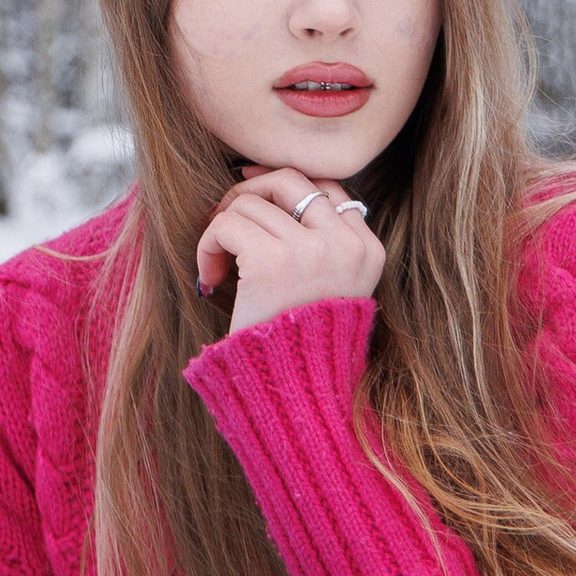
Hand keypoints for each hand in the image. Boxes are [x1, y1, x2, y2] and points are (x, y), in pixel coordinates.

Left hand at [194, 171, 384, 334]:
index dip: (283, 186)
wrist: (296, 395)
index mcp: (367, 250)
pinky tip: (210, 278)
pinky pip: (226, 224)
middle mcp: (345, 245)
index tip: (253, 196)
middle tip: (226, 218)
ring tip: (219, 266)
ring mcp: (310, 251)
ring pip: (250, 203)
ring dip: (223, 228)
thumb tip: (275, 182)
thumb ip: (322, 242)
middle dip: (250, 190)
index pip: (328, 187)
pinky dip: (208, 246)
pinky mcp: (271, 261)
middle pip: (289, 180)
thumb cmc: (304, 346)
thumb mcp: (334, 288)